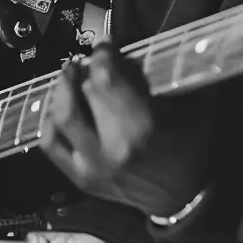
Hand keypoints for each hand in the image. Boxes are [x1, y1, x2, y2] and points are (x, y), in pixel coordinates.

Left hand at [39, 44, 210, 218]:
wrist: (184, 198)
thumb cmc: (192, 150)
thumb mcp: (192, 109)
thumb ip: (164, 78)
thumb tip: (134, 52)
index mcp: (141, 128)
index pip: (105, 78)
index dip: (102, 54)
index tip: (106, 45)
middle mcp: (111, 148)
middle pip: (82, 93)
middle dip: (85, 70)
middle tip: (90, 61)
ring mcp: (92, 165)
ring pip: (59, 117)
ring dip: (61, 91)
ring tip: (70, 78)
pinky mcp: (81, 177)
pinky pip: (50, 144)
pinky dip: (50, 121)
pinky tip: (59, 108)